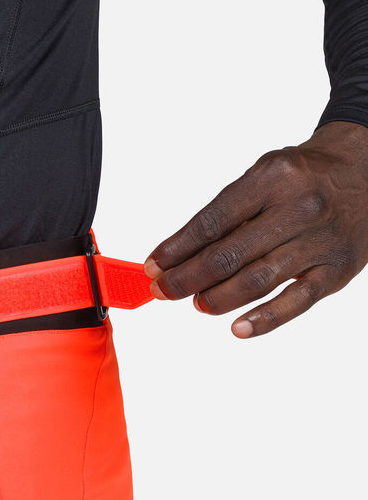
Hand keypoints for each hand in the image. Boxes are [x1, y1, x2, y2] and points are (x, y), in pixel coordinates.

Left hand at [144, 121, 367, 337]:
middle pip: (229, 254)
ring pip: (257, 280)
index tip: (154, 265)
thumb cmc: (303, 176)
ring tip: (197, 303)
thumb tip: (182, 255)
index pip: (211, 222)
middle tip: (164, 290)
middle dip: (187, 278)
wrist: (365, 170)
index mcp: (271, 179)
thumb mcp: (263, 176)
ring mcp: (319, 241)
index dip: (176, 249)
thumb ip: (229, 213)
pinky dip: (264, 319)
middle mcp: (297, 208)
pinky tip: (237, 329)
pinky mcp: (336, 270)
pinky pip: (297, 302)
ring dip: (218, 298)